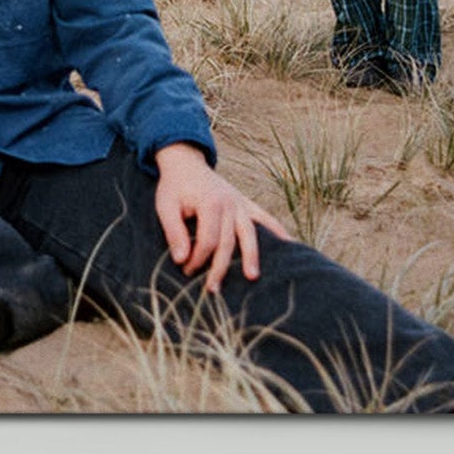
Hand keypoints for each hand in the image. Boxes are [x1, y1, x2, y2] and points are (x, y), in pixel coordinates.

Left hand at [154, 142, 290, 293]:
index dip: (197, 259)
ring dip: (252, 256)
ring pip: (250, 233)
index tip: (185, 269)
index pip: (208, 240)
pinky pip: (265, 218)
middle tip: (212, 290)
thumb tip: (180, 259)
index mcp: (210, 203)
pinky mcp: (246, 204)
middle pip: (229, 242)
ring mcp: (241, 204)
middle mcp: (230, 203)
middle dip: (219, 268)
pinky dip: (278, 230)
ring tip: (252, 277)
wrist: (186, 163)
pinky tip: (289, 244)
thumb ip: (173, 231)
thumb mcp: (165, 206)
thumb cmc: (174, 187)